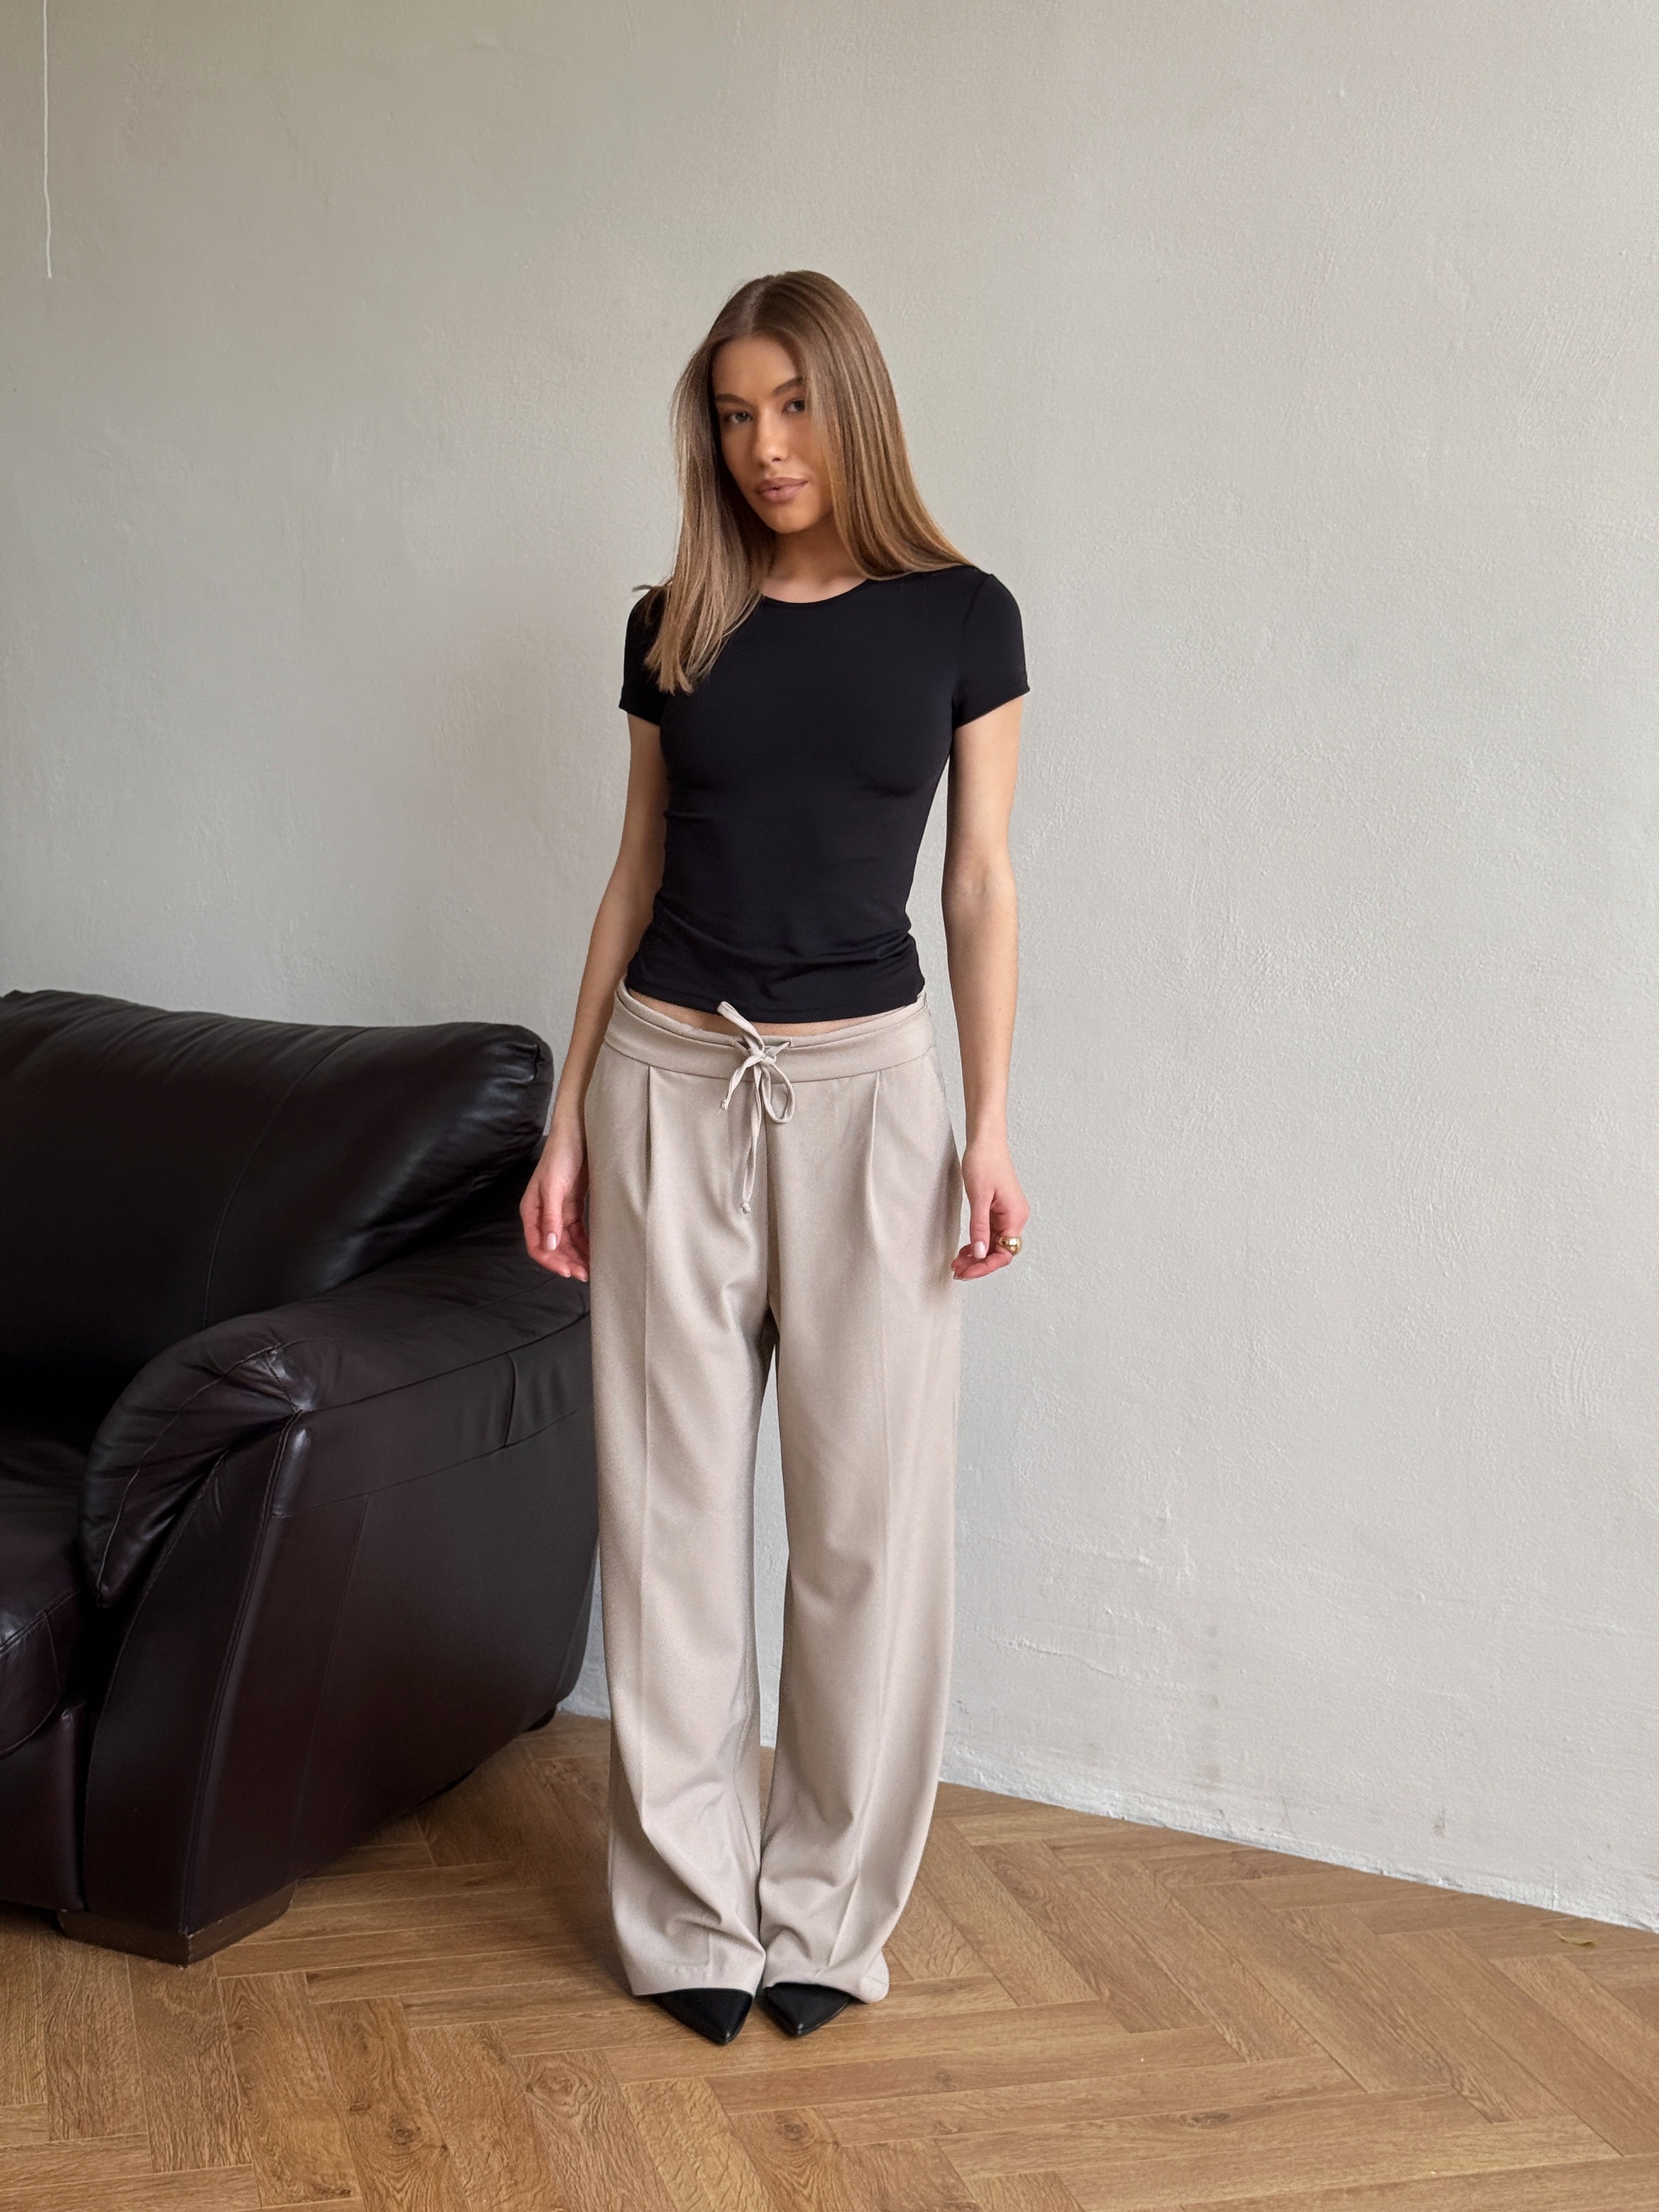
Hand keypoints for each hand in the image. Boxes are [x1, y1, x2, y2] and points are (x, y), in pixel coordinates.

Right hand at [520, 1122, 590, 1280]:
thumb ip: (551, 1216)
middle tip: (585, 1275)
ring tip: (592, 1269)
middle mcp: (543, 1214)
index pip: (537, 1245)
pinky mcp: (573, 1206)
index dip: (551, 1261)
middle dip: (568, 1262)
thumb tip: (550, 1245)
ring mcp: (559, 1211)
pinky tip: (594, 1253)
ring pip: (567, 1242)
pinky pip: (578, 1232)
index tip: (568, 1272)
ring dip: (577, 1256)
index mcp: (532, 1210)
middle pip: (553, 1247)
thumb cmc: (561, 1155)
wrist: (578, 1132)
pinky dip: (585, 1244)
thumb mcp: (554, 1186)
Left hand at [952, 1133, 1028, 1280]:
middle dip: (978, 1264)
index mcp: (1015, 1216)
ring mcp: (1008, 1214)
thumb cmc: (983, 1163)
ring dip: (977, 1255)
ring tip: (957, 1262)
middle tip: (956, 1269)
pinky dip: (978, 1243)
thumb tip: (980, 1254)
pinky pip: (991, 1233)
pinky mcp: (1000, 1209)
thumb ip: (979, 1228)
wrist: (986, 1140)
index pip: (1004, 1253)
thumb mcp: (978, 1198)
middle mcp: (1015, 1218)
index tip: (965, 1272)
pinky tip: (965, 1249)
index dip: (985, 1266)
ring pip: (994, 1244)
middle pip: (1000, 1252)